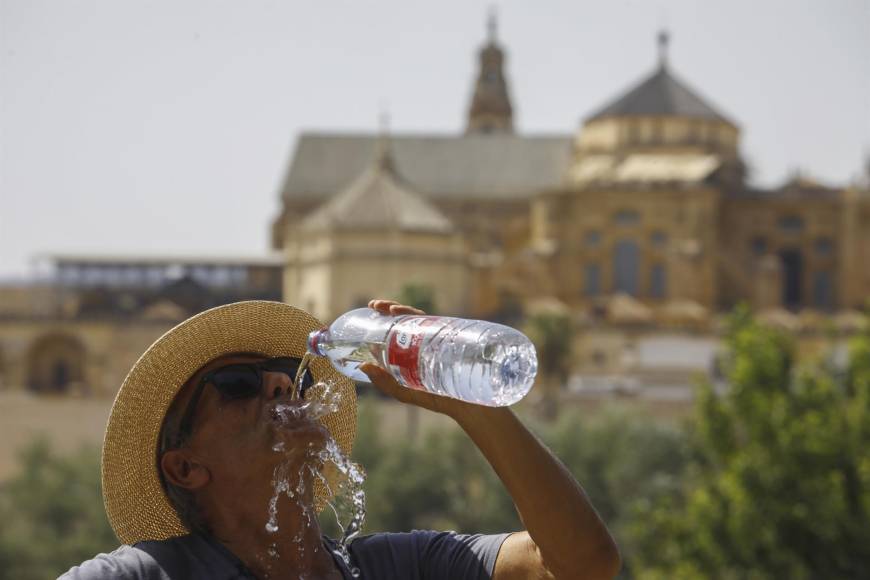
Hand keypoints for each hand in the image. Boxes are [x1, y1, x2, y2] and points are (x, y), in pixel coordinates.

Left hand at [360, 299, 478, 417]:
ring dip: (404, 309)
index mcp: (413, 348)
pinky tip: (414, 317)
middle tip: (376, 305)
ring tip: (390, 310)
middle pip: (407, 317)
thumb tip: (362, 366)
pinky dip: (426, 318)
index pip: (397, 326)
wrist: (469, 405)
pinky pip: (439, 324)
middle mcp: (426, 339)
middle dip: (391, 306)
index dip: (384, 314)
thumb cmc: (438, 398)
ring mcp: (440, 337)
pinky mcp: (454, 339)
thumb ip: (385, 382)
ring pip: (421, 317)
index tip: (372, 307)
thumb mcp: (405, 391)